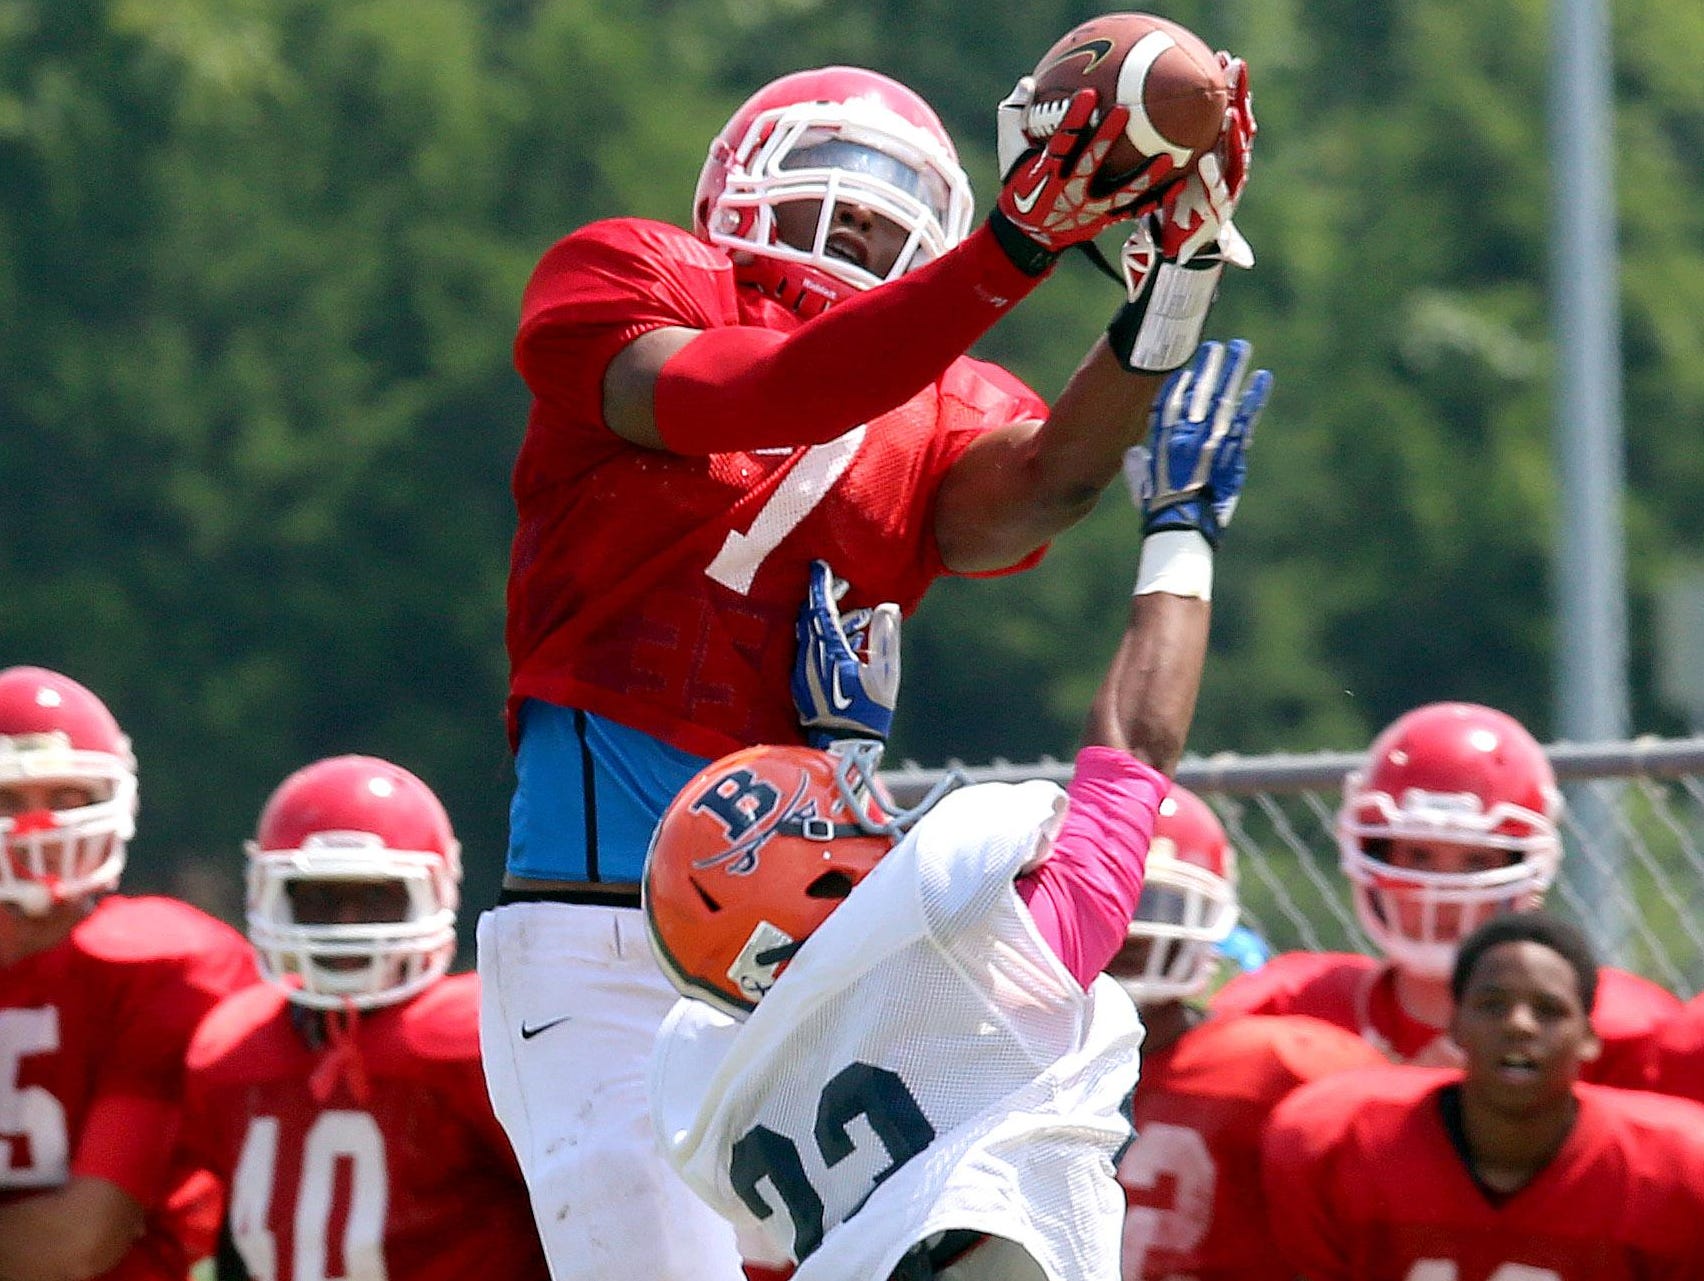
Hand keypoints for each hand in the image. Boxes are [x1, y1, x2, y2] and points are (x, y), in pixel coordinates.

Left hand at [792, 561, 900, 748]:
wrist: (844, 747)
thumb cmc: (869, 712)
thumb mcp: (886, 674)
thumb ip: (886, 637)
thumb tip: (886, 608)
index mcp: (829, 652)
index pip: (820, 610)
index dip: (821, 586)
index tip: (821, 565)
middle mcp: (809, 658)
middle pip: (810, 618)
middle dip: (825, 598)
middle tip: (844, 586)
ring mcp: (802, 671)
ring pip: (810, 633)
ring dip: (830, 620)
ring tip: (860, 619)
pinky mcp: (802, 682)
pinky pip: (810, 648)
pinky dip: (825, 637)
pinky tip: (848, 642)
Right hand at [987, 89, 1179, 275]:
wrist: (1029, 235)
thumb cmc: (1021, 186)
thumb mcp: (1011, 155)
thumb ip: (1015, 118)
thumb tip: (1028, 82)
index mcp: (1046, 174)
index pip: (1060, 144)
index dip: (1072, 120)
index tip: (1087, 95)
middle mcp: (1069, 193)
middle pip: (1088, 164)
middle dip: (1104, 139)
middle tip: (1123, 111)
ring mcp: (1090, 210)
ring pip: (1120, 193)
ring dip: (1144, 177)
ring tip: (1168, 158)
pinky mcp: (1105, 220)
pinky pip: (1135, 211)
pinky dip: (1158, 200)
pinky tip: (1181, 184)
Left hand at [1104, 57, 1256, 372]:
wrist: (1175, 264)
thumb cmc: (1172, 222)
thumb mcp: (1170, 191)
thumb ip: (1177, 170)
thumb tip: (1163, 154)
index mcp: (1220, 159)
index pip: (1230, 117)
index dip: (1232, 89)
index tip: (1229, 61)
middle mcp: (1228, 173)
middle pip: (1239, 127)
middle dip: (1239, 96)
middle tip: (1235, 65)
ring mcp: (1225, 194)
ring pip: (1235, 158)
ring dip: (1235, 133)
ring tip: (1232, 106)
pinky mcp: (1215, 218)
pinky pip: (1215, 193)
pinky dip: (1209, 177)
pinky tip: (1203, 159)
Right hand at [1124, 339, 1270, 544]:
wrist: (1181, 522)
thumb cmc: (1160, 508)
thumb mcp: (1141, 483)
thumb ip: (1138, 465)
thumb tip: (1133, 454)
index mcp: (1163, 436)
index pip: (1170, 399)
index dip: (1180, 380)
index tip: (1187, 367)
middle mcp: (1186, 431)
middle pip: (1199, 389)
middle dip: (1209, 365)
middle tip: (1216, 346)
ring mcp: (1211, 438)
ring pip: (1223, 395)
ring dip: (1233, 369)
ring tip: (1241, 347)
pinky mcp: (1232, 449)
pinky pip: (1245, 417)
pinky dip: (1254, 397)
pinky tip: (1261, 378)